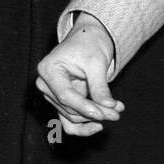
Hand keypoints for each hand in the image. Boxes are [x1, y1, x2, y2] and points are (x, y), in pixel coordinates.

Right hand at [36, 14, 123, 137]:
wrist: (88, 38)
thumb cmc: (90, 44)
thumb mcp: (96, 62)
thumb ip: (100, 86)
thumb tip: (109, 107)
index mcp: (48, 69)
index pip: (64, 95)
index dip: (84, 107)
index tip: (103, 114)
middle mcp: (45, 84)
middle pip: (69, 108)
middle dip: (95, 112)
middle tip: (117, 112)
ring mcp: (51, 94)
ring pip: (71, 117)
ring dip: (94, 118)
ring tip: (116, 111)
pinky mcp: (61, 102)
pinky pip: (68, 121)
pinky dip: (84, 126)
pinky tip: (99, 125)